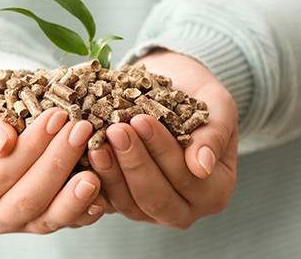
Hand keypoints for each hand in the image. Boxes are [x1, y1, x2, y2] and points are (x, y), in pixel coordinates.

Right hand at [0, 81, 106, 233]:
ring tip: (94, 172)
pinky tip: (102, 193)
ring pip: (50, 218)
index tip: (57, 116)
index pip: (2, 170)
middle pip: (28, 198)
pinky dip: (87, 211)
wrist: (2, 124)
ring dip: (74, 196)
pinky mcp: (50, 221)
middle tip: (81, 129)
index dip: (31, 145)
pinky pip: (71, 223)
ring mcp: (23, 222)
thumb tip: (2, 144)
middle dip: (57, 163)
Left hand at [88, 50, 237, 228]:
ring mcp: (149, 211)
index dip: (163, 151)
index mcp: (214, 191)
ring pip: (127, 204)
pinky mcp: (121, 204)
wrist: (171, 89)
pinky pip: (106, 202)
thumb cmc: (199, 96)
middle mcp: (183, 209)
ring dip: (110, 172)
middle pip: (156, 199)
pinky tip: (83, 155)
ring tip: (96, 141)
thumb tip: (201, 166)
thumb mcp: (218, 107)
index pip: (188, 179)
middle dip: (134, 163)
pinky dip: (94, 180)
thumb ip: (214, 135)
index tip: (141, 120)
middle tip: (116, 130)